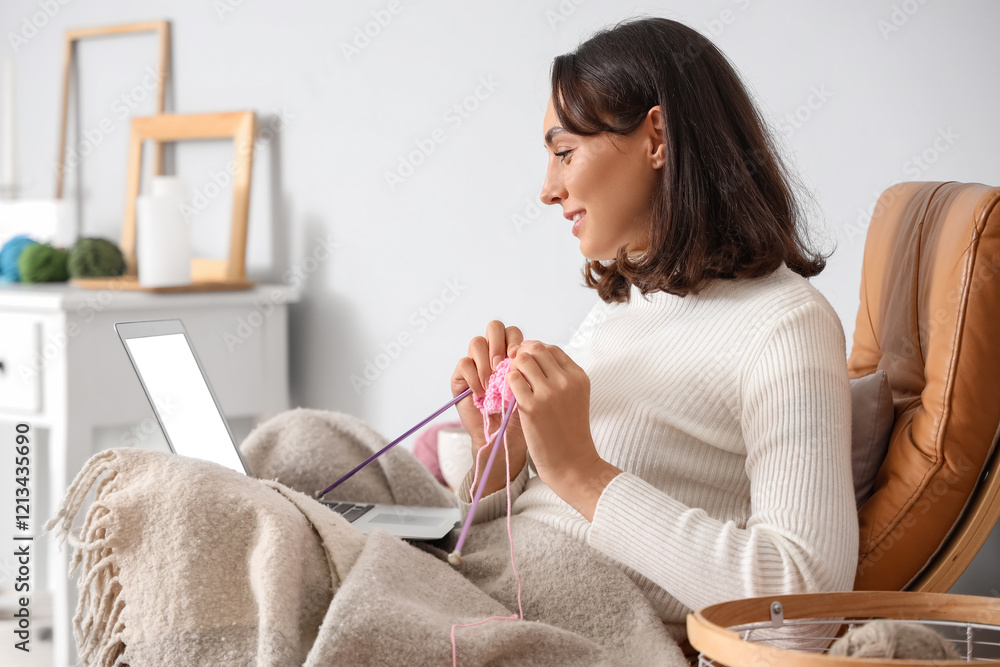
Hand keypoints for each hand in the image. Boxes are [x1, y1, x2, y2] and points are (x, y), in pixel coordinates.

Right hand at [451, 320, 527, 495]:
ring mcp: (477, 365)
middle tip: (503, 364)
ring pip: (477, 342)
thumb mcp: (532, 389)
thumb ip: (528, 368)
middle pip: (494, 328)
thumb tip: (524, 350)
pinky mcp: (461, 378)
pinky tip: (482, 391)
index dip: (516, 341)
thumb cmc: (524, 416)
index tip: (521, 359)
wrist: (507, 441)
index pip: (513, 333)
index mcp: (513, 355)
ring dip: (486, 360)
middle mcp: (494, 356)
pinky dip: (474, 376)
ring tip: (492, 381)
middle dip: (499, 343)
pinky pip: (464, 363)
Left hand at [505, 340, 620, 520]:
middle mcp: (566, 380)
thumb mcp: (575, 397)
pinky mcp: (531, 406)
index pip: (550, 349)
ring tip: (513, 386)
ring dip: (513, 370)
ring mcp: (549, 392)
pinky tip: (510, 397)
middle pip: (535, 349)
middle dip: (521, 358)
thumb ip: (560, 376)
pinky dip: (506, 384)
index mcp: (579, 376)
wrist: (572, 464)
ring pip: (521, 360)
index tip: (527, 367)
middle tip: (515, 374)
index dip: (534, 354)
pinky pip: (511, 379)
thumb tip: (533, 356)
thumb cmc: (570, 432)